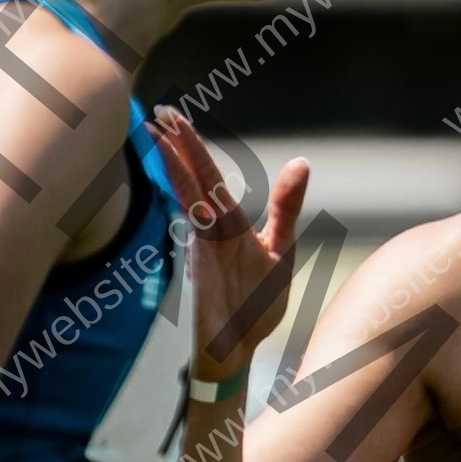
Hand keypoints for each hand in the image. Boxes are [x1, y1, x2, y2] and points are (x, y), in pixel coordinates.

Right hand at [149, 107, 308, 378]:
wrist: (244, 350)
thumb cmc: (257, 303)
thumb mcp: (281, 249)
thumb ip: (286, 207)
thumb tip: (301, 162)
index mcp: (229, 224)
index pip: (209, 176)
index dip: (192, 147)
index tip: (175, 117)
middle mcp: (212, 231)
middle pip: (195, 179)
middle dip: (179, 145)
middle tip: (161, 111)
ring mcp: (206, 248)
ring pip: (191, 199)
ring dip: (176, 167)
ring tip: (159, 135)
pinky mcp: (207, 269)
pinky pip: (198, 229)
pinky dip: (191, 207)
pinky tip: (184, 184)